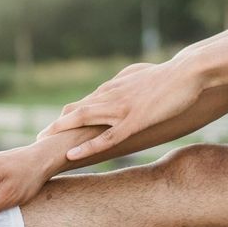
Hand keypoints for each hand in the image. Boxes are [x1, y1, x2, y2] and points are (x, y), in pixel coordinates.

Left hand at [37, 55, 205, 160]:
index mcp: (114, 87)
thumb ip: (127, 80)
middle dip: (57, 124)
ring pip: (84, 120)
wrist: (188, 72)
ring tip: (44, 144)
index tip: (55, 125)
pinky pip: (107, 137)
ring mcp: (121, 108)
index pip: (85, 102)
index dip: (68, 115)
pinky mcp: (134, 120)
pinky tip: (73, 154)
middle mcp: (112, 95)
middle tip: (39, 137)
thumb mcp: (142, 74)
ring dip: (62, 132)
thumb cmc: (169, 75)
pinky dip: (87, 146)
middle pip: (77, 110)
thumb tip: (119, 82)